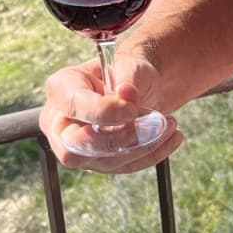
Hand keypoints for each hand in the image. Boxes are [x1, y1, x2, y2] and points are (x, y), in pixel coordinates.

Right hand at [39, 46, 182, 173]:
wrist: (138, 87)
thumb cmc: (126, 72)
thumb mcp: (129, 65)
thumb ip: (126, 78)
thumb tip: (125, 94)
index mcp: (62, 89)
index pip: (75, 107)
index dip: (104, 112)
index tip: (132, 109)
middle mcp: (61, 122)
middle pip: (75, 147)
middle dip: (118, 139)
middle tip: (152, 126)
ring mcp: (77, 147)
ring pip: (104, 161)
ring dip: (142, 146)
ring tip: (169, 125)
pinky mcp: (97, 162)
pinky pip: (123, 167)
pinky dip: (151, 154)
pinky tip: (171, 138)